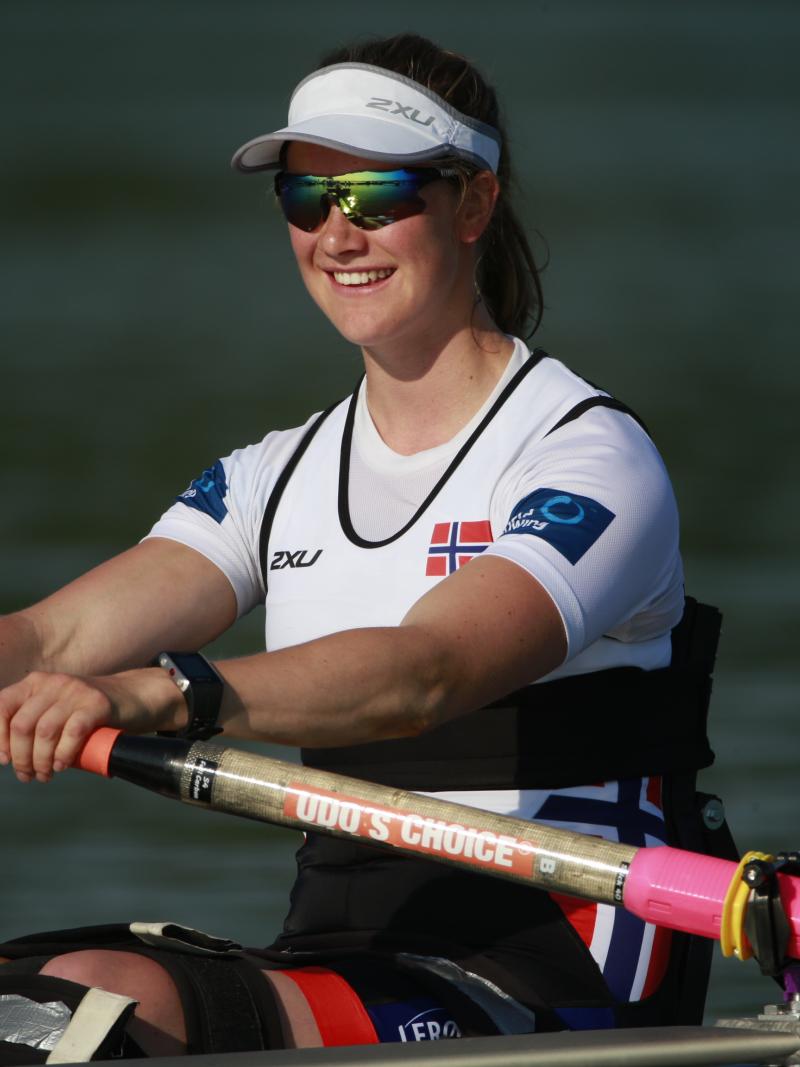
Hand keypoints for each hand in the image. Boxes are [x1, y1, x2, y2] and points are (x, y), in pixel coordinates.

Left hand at [0, 669, 182, 782]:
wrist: (136, 696)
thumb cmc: (92, 712)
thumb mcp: (58, 710)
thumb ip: (37, 725)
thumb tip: (12, 759)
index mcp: (36, 683)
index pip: (2, 707)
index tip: (5, 760)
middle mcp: (53, 683)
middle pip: (22, 725)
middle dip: (21, 758)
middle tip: (29, 775)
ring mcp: (75, 691)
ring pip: (44, 731)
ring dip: (41, 761)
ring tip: (47, 774)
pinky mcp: (97, 703)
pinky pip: (72, 732)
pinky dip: (64, 754)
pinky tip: (64, 765)